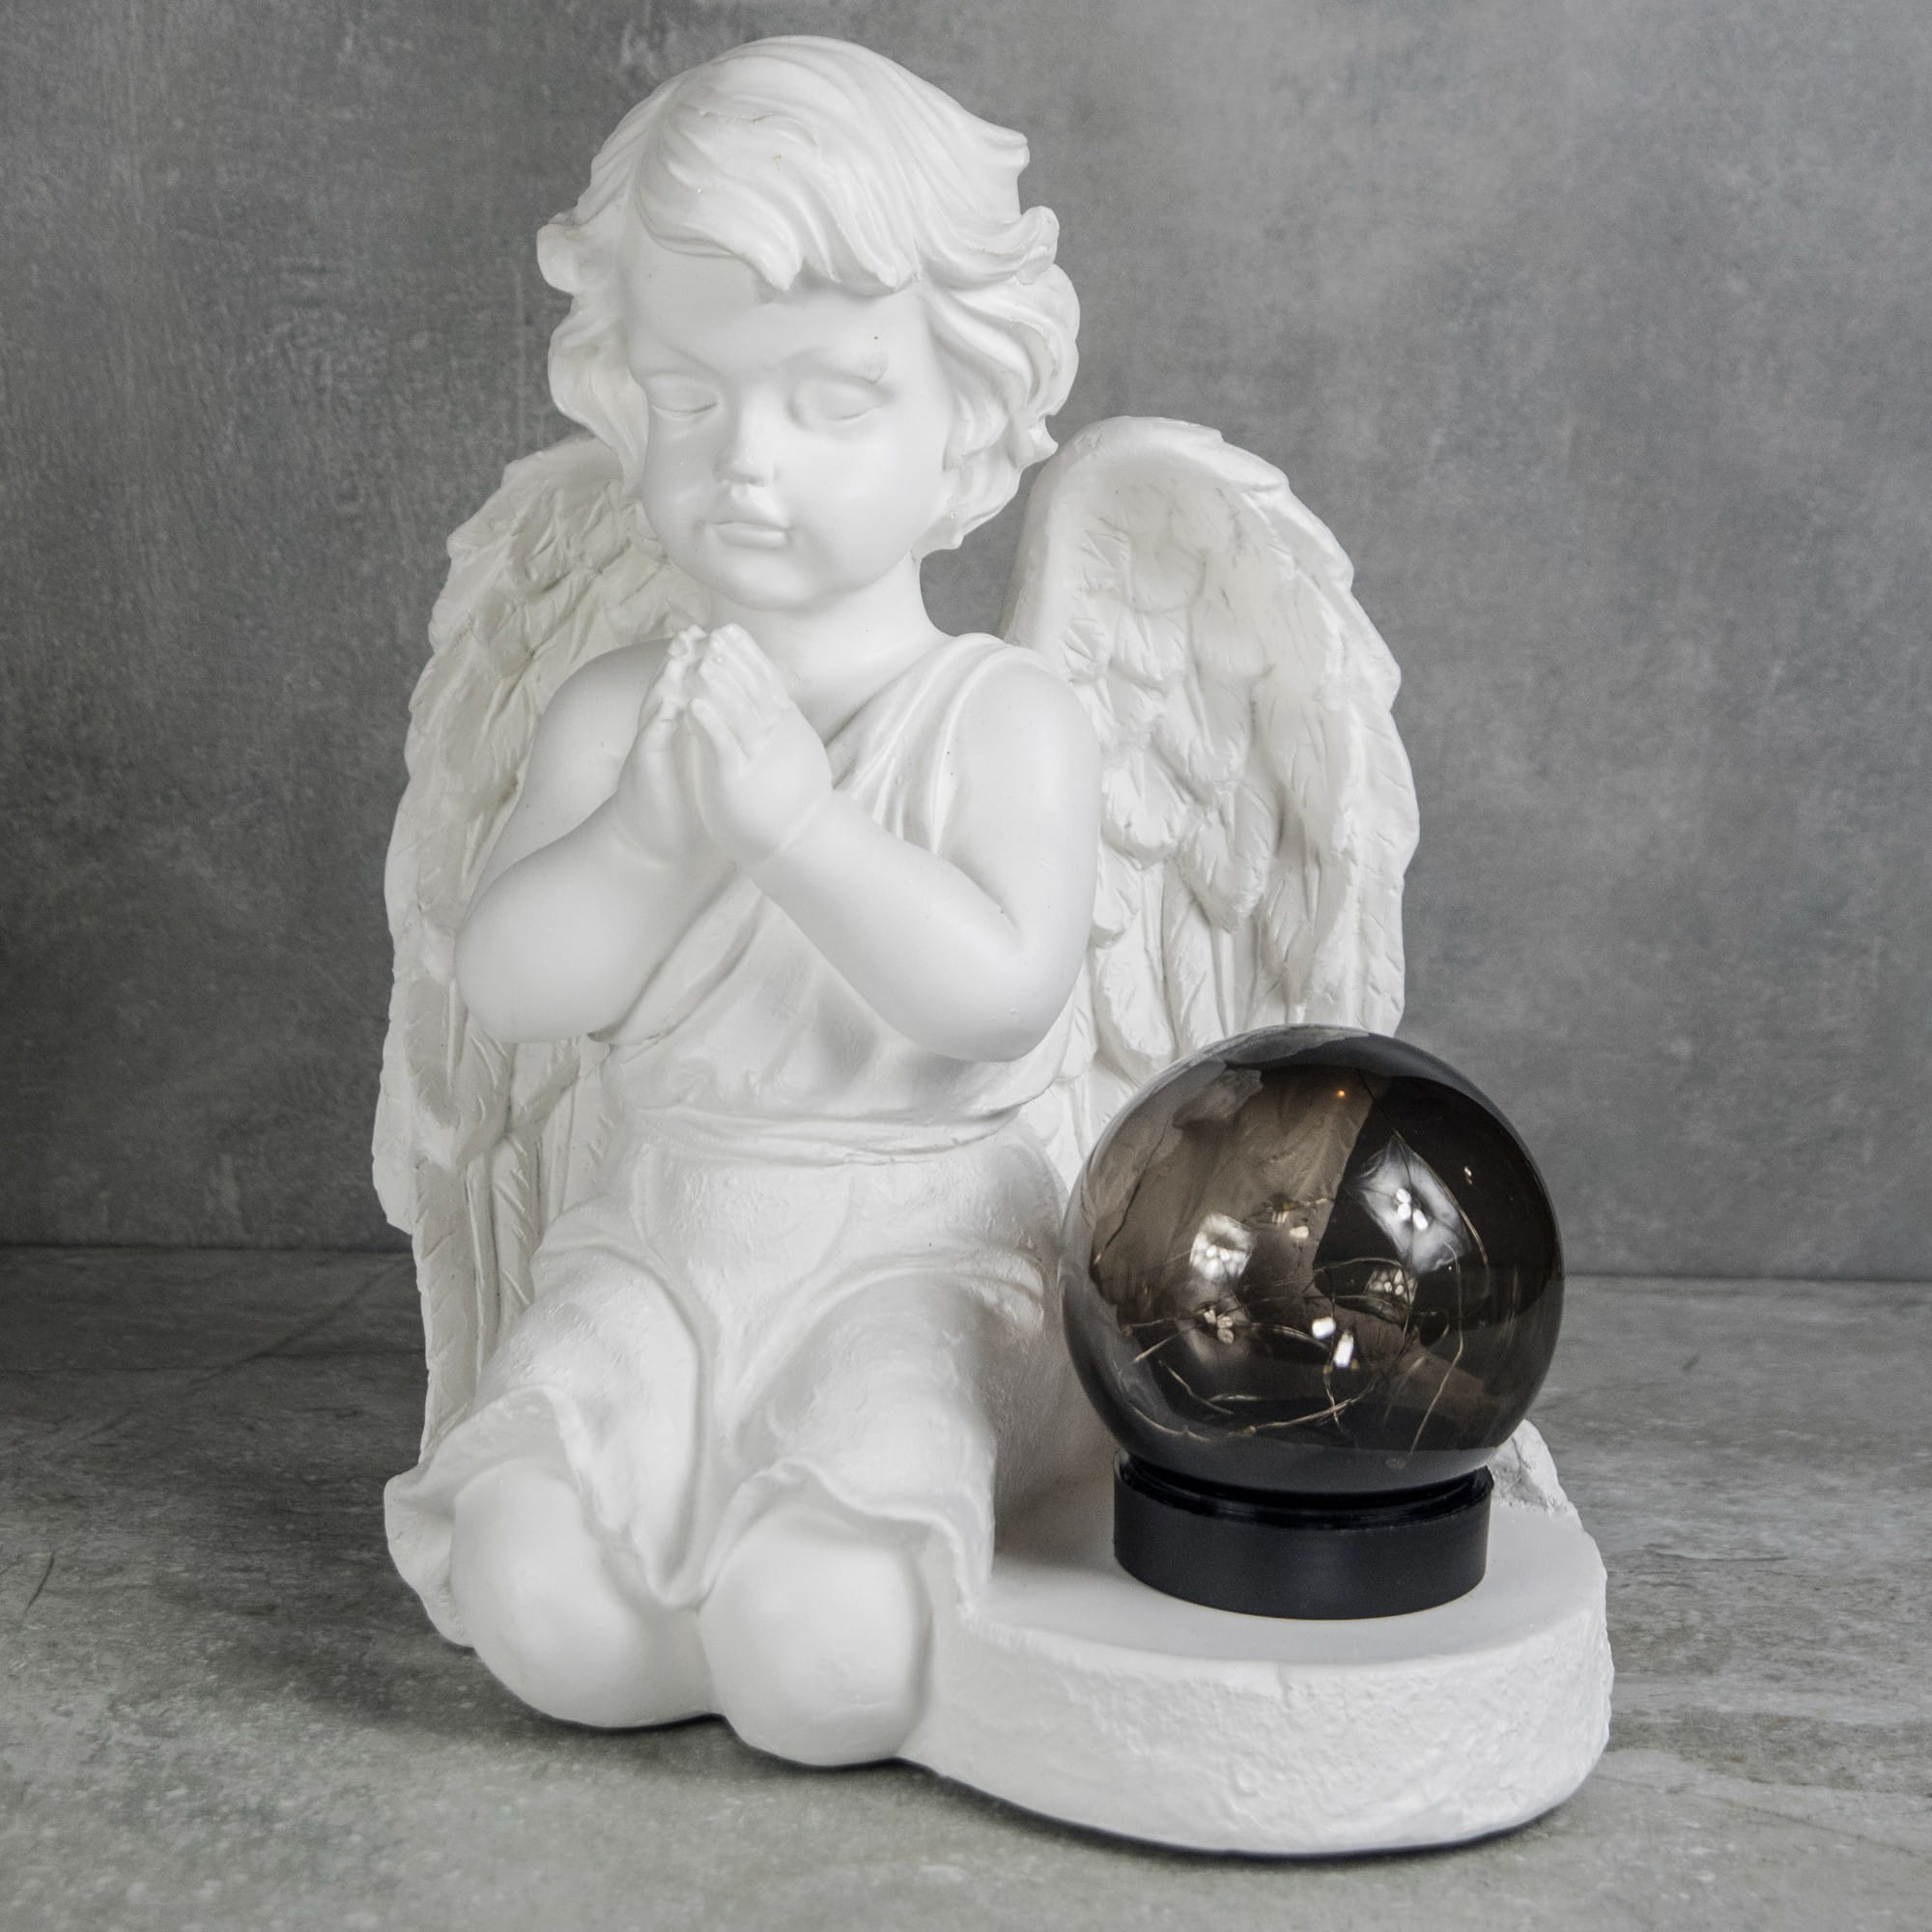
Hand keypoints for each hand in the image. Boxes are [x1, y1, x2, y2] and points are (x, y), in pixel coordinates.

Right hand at [611, 626, 706, 864]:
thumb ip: (714, 736)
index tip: (716, 637)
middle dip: (681, 659)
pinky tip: (669, 704)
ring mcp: (651, 749)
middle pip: (669, 687)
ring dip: (667, 679)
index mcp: (679, 730)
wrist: (655, 845)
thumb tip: (739, 716)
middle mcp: (662, 733)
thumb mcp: (705, 763)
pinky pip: (652, 741)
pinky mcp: (646, 770)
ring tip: (680, 654)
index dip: (700, 663)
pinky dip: (660, 722)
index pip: (688, 688)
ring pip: (657, 706)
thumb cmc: (685, 804)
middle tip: (695, 631)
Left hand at [685, 624, 834, 868]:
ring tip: (702, 661)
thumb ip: (781, 726)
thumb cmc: (791, 799)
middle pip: (753, 687)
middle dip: (732, 659)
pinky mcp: (739, 777)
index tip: (729, 630)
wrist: (800, 839)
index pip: (765, 680)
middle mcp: (774, 734)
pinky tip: (693, 704)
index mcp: (783, 726)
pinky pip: (724, 744)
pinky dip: (710, 722)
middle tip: (713, 634)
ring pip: (740, 711)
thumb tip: (778, 704)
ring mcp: (758, 754)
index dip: (746, 653)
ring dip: (720, 684)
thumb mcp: (792, 750)